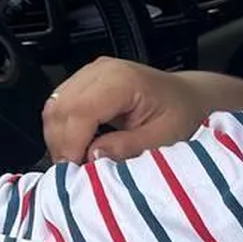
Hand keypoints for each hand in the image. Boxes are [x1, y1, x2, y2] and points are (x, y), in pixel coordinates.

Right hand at [43, 57, 210, 162]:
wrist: (188, 97)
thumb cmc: (182, 116)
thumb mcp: (164, 138)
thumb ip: (128, 147)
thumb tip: (92, 156)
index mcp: (122, 80)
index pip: (80, 110)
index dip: (72, 142)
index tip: (75, 170)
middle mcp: (99, 70)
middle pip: (60, 106)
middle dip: (60, 142)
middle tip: (72, 171)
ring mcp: (88, 73)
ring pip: (53, 106)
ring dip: (57, 136)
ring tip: (73, 160)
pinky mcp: (83, 80)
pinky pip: (59, 104)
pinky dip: (61, 128)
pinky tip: (75, 145)